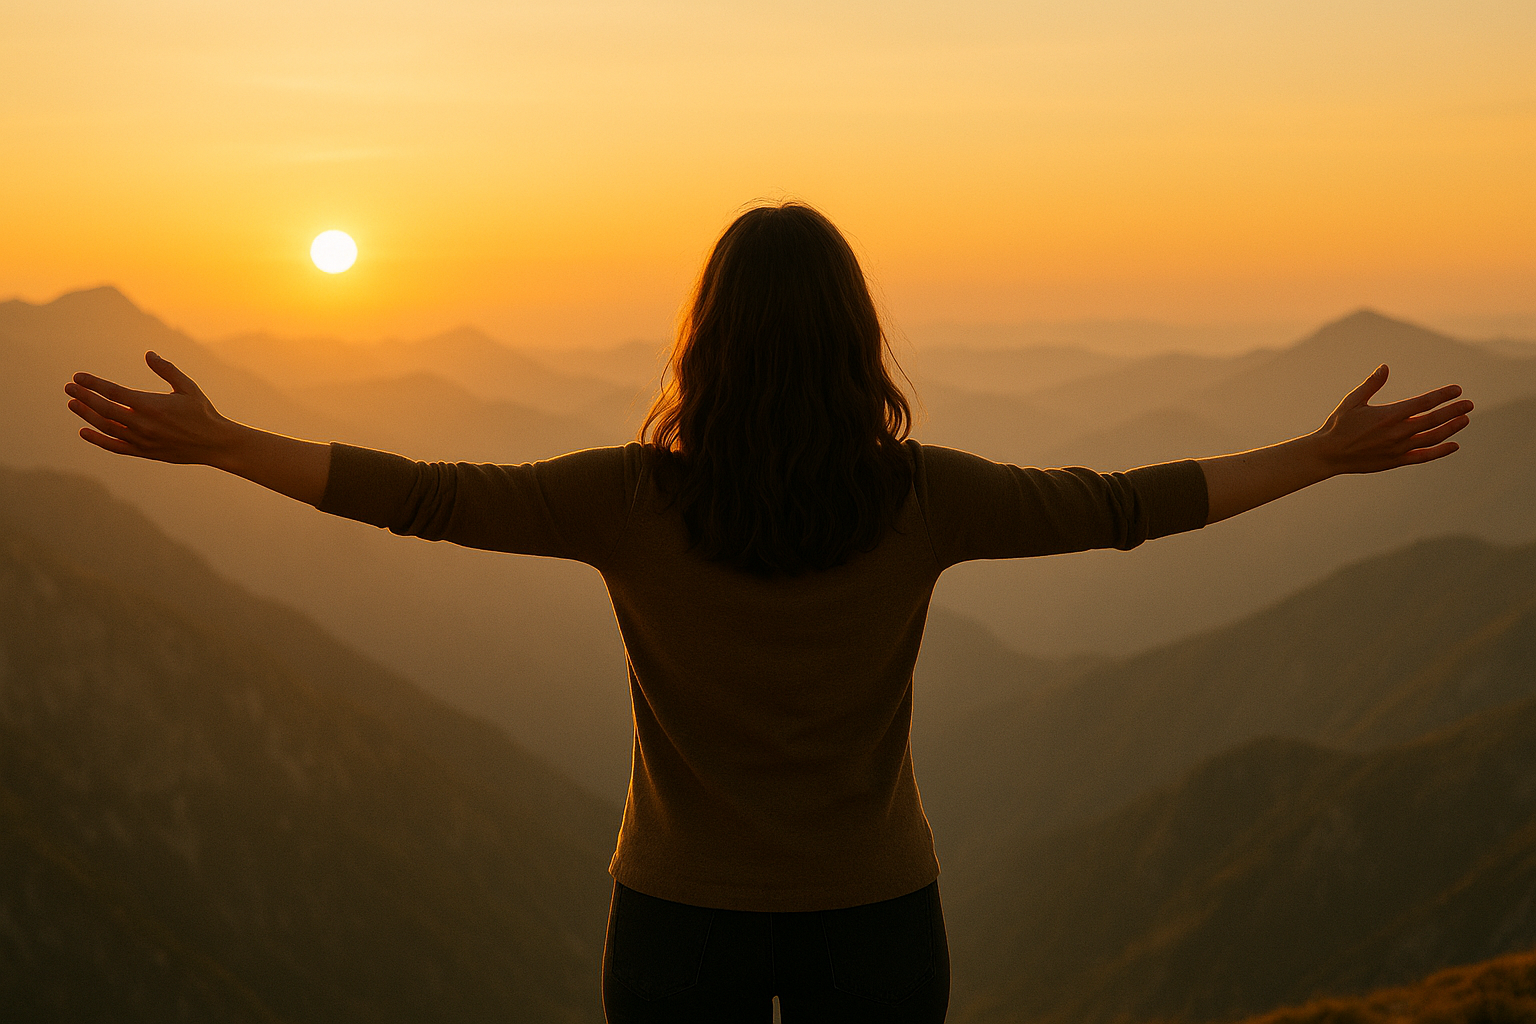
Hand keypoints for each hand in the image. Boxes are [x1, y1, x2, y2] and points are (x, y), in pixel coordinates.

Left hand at [65, 351, 241, 466]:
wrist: (215, 444)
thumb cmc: (203, 412)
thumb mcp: (188, 387)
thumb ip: (167, 370)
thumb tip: (148, 354)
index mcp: (152, 405)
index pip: (114, 392)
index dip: (94, 384)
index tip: (78, 377)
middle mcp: (143, 424)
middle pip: (105, 409)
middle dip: (84, 397)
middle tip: (69, 387)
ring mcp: (142, 440)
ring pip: (106, 428)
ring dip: (87, 415)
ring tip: (73, 404)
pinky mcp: (144, 453)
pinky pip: (115, 447)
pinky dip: (98, 440)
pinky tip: (84, 431)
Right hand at [1314, 364, 1471, 475]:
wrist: (1328, 454)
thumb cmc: (1338, 424)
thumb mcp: (1352, 401)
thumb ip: (1371, 384)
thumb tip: (1385, 367)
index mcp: (1389, 415)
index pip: (1423, 402)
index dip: (1442, 395)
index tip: (1456, 390)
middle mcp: (1397, 432)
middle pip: (1433, 420)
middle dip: (1453, 411)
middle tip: (1469, 404)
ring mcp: (1398, 448)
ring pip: (1432, 437)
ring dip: (1451, 428)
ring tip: (1464, 420)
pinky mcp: (1396, 461)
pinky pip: (1424, 456)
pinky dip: (1440, 451)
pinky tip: (1453, 445)